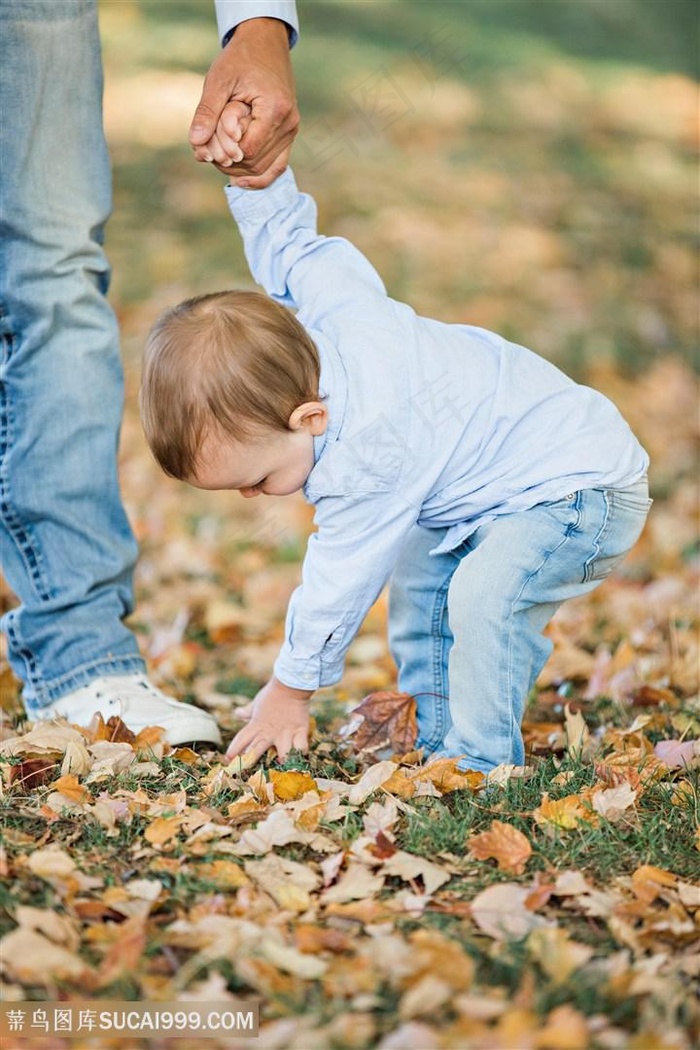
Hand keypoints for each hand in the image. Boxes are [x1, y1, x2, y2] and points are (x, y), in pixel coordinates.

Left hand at [189, 18, 298, 187]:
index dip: (225, 154)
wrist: (265, 44)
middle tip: (206, 155)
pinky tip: (240, 181)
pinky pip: (278, 165)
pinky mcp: (290, 133)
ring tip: (217, 161)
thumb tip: (196, 143)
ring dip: (240, 170)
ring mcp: (292, 130)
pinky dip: (260, 175)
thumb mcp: (218, 81)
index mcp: (274, 109)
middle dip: (229, 164)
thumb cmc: (240, 59)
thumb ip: (207, 112)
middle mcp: (288, 123)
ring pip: (265, 168)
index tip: (207, 147)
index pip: (248, 151)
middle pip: (255, 163)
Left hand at [225, 677, 312, 766]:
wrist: (291, 684)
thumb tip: (238, 713)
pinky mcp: (300, 732)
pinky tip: (300, 761)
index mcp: (257, 725)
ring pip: (283, 756)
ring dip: (282, 764)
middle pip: (256, 752)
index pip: (241, 740)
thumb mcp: (257, 703)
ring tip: (282, 772)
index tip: (228, 760)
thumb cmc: (272, 693)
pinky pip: (301, 748)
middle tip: (245, 772)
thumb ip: (248, 711)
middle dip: (249, 763)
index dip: (233, 751)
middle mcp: (269, 733)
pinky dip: (301, 755)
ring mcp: (285, 734)